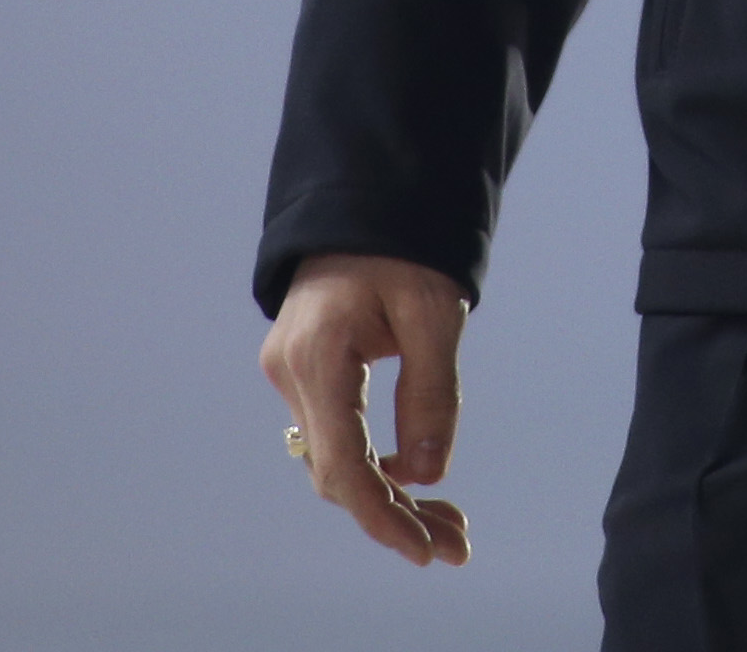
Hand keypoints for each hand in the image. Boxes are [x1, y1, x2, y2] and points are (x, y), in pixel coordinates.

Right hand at [260, 252, 471, 564]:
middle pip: (338, 472)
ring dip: (388, 496)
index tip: (424, 550)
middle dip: (396, 515)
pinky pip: (337, 435)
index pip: (341, 464)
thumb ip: (431, 391)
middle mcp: (291, 372)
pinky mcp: (305, 373)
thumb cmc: (405, 243)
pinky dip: (375, 464)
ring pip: (336, 460)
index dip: (381, 516)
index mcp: (317, 354)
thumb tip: (431, 474)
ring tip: (448, 524)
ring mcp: (291, 374)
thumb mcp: (434, 310)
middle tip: (456, 546)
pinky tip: (416, 481)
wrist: (369, 196)